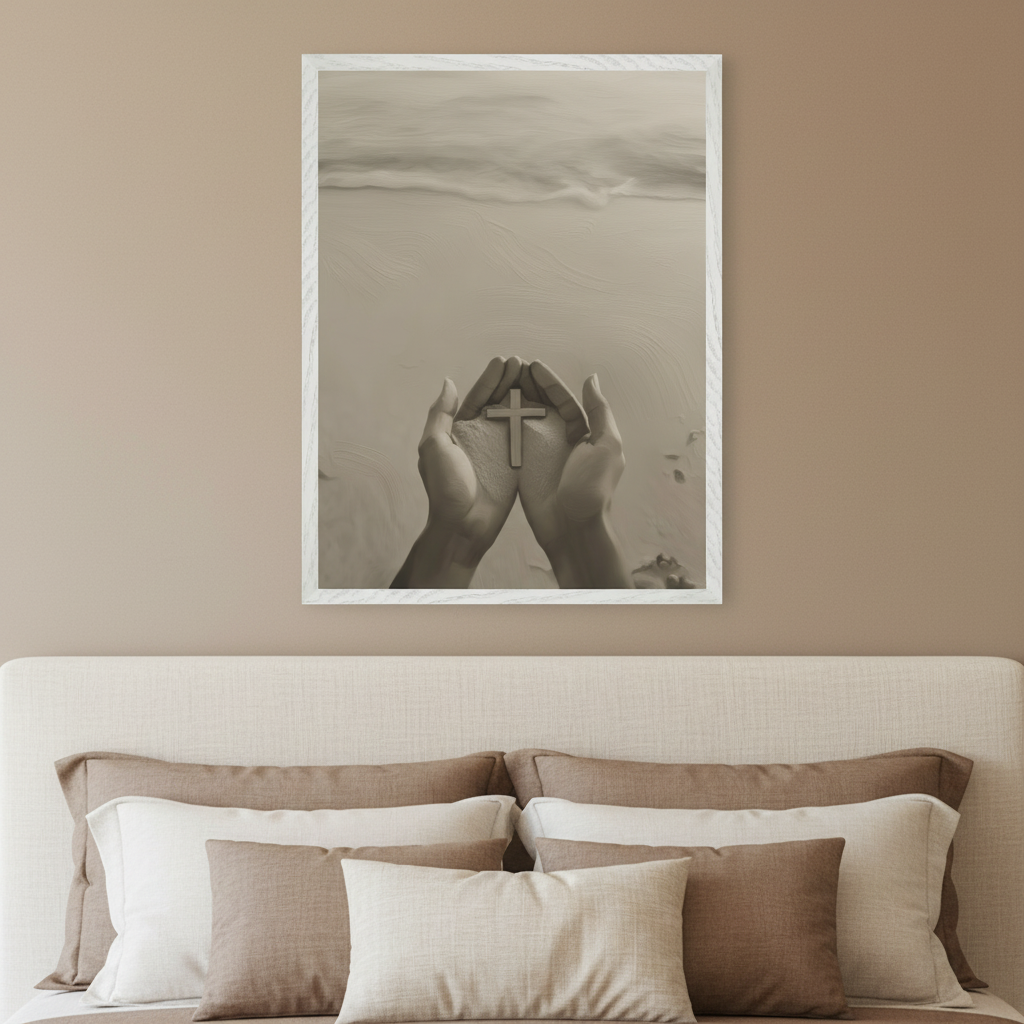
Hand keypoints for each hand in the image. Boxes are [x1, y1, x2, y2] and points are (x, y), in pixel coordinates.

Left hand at [391, 357, 522, 587]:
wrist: (464, 527)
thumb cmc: (445, 489)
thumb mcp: (434, 446)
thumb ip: (441, 414)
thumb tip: (449, 383)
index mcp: (458, 430)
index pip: (477, 397)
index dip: (491, 378)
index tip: (505, 360)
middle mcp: (479, 437)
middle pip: (497, 402)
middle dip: (510, 381)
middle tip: (525, 364)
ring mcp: (498, 450)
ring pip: (513, 416)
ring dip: (524, 396)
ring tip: (537, 378)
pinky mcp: (514, 464)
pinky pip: (525, 438)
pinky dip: (535, 421)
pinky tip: (547, 406)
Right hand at [518, 361, 633, 587]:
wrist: (572, 528)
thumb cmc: (593, 489)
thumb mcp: (606, 446)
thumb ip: (599, 412)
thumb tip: (590, 379)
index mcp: (585, 434)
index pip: (566, 401)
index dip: (550, 383)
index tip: (532, 366)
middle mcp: (563, 441)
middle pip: (544, 406)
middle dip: (529, 386)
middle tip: (512, 367)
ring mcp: (542, 454)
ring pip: (526, 420)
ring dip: (514, 400)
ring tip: (499, 381)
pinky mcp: (524, 467)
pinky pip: (513, 440)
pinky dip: (503, 424)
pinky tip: (490, 407)